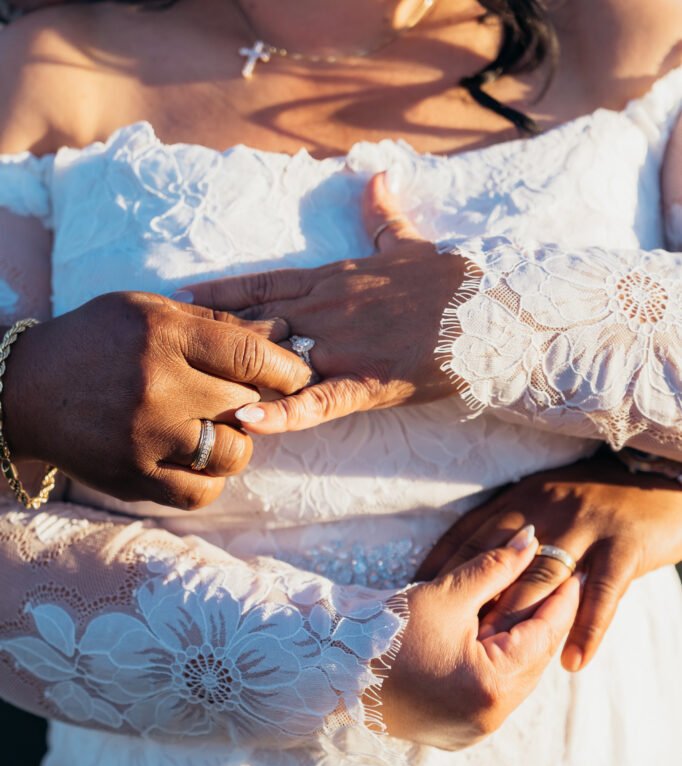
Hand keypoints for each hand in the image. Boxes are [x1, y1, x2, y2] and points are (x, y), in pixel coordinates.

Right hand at [2, 291, 309, 508]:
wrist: (24, 391)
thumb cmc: (96, 342)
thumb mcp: (149, 311)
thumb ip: (216, 324)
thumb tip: (280, 332)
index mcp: (163, 335)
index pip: (250, 355)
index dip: (287, 368)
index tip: (296, 375)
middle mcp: (157, 386)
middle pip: (246, 405)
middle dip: (255, 404)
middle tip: (243, 401)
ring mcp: (145, 437)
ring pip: (232, 454)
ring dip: (235, 445)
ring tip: (214, 431)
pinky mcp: (134, 477)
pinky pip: (200, 492)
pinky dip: (208, 479)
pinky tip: (194, 460)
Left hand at [184, 172, 470, 433]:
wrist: (487, 309)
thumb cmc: (448, 279)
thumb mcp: (409, 243)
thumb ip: (382, 215)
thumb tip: (377, 177)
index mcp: (332, 279)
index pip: (262, 284)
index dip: (219, 292)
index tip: (179, 296)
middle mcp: (326, 310)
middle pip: (254, 324)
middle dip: (212, 338)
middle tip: (166, 350)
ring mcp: (342, 347)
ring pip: (276, 361)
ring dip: (233, 376)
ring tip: (189, 391)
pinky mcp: (364, 383)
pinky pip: (315, 401)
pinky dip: (281, 413)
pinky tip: (247, 420)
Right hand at [379, 525, 579, 749]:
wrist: (330, 671)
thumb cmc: (386, 632)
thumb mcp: (447, 594)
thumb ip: (496, 567)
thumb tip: (533, 541)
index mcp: (491, 686)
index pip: (542, 635)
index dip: (559, 599)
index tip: (570, 570)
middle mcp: (488, 719)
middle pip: (532, 661)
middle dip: (541, 620)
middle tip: (555, 583)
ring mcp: (471, 731)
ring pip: (513, 679)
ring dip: (518, 643)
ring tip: (521, 605)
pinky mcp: (454, 733)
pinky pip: (491, 693)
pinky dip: (496, 664)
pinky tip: (491, 636)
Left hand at [416, 454, 681, 672]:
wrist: (665, 477)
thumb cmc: (599, 497)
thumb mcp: (549, 500)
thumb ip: (511, 530)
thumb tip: (471, 573)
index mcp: (523, 498)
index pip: (470, 536)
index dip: (441, 570)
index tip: (414, 601)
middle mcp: (548, 509)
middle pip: (500, 563)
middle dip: (471, 604)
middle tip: (445, 643)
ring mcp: (586, 526)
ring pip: (543, 581)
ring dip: (519, 621)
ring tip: (497, 660)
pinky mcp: (624, 546)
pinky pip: (602, 595)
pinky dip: (588, 630)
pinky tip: (573, 662)